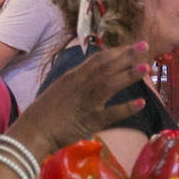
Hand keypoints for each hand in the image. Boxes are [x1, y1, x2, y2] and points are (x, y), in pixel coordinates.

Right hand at [8, 41, 150, 154]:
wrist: (32, 133)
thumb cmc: (45, 112)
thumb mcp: (61, 90)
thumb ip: (78, 81)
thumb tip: (95, 73)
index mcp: (73, 77)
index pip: (98, 60)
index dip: (117, 52)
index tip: (132, 46)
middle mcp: (80, 86)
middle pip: (106, 67)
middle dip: (126, 55)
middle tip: (144, 45)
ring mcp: (86, 102)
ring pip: (110, 84)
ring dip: (128, 75)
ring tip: (146, 67)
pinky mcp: (89, 121)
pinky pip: (111, 114)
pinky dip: (126, 108)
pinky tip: (141, 103)